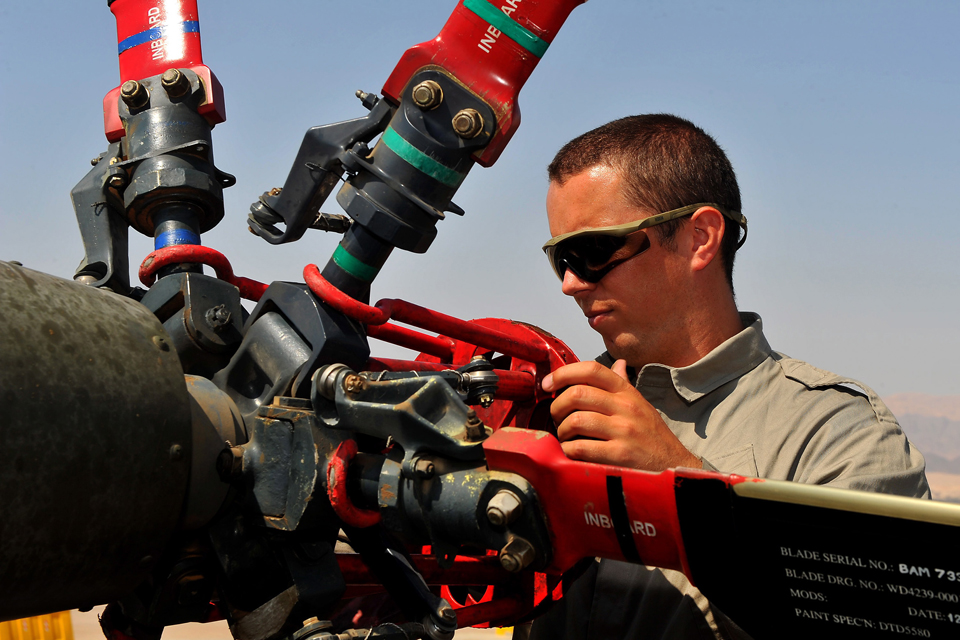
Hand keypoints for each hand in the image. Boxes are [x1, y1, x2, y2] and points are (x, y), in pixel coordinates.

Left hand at [542, 359, 701, 471]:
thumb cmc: (652, 437)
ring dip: (562, 431)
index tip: (548, 384)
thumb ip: (624, 385)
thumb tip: (617, 363)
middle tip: (557, 417)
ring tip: (566, 437)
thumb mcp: (641, 406)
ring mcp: (624, 432)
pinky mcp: (620, 456)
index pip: (592, 370)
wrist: (675, 468)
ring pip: (576, 421)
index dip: (563, 373)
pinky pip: (581, 448)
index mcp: (627, 393)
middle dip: (557, 406)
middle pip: (577, 394)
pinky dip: (568, 450)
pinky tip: (572, 452)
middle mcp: (626, 408)